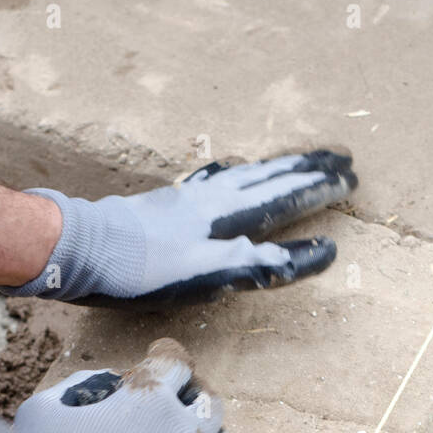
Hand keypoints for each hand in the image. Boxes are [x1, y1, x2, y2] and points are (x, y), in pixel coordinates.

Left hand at [1, 149, 357, 309]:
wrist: (80, 248)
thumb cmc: (141, 271)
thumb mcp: (207, 274)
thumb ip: (259, 263)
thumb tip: (318, 251)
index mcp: (227, 216)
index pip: (285, 199)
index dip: (319, 193)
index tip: (351, 182)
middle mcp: (213, 198)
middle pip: (271, 177)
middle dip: (309, 169)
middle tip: (343, 158)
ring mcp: (190, 196)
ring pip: (247, 174)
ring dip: (279, 166)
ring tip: (302, 159)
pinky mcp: (168, 202)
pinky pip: (215, 178)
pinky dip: (235, 172)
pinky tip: (232, 169)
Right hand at [13, 340, 239, 432]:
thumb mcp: (43, 413)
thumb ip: (76, 386)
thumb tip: (104, 385)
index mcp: (149, 398)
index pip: (174, 363)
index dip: (164, 360)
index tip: (160, 363)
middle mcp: (186, 430)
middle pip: (207, 402)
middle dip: (190, 400)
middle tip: (176, 409)